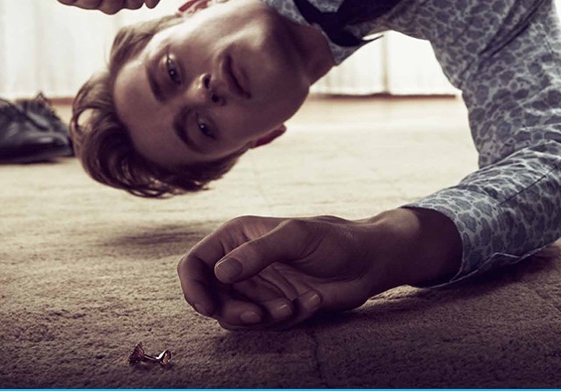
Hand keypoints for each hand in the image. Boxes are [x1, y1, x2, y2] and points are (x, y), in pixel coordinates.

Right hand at [177, 209, 461, 329]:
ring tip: (291, 306)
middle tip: (259, 315)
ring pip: (237, 316)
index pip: (195, 263)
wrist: (368, 262)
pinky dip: (287, 318)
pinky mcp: (275, 305)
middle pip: (211, 297)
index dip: (193, 287)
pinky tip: (313, 302)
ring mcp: (258, 286)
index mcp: (237, 237)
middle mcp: (241, 263)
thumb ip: (257, 252)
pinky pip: (266, 324)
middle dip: (232, 311)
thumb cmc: (334, 240)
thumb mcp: (296, 237)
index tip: (207, 307)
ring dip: (262, 317)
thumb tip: (219, 272)